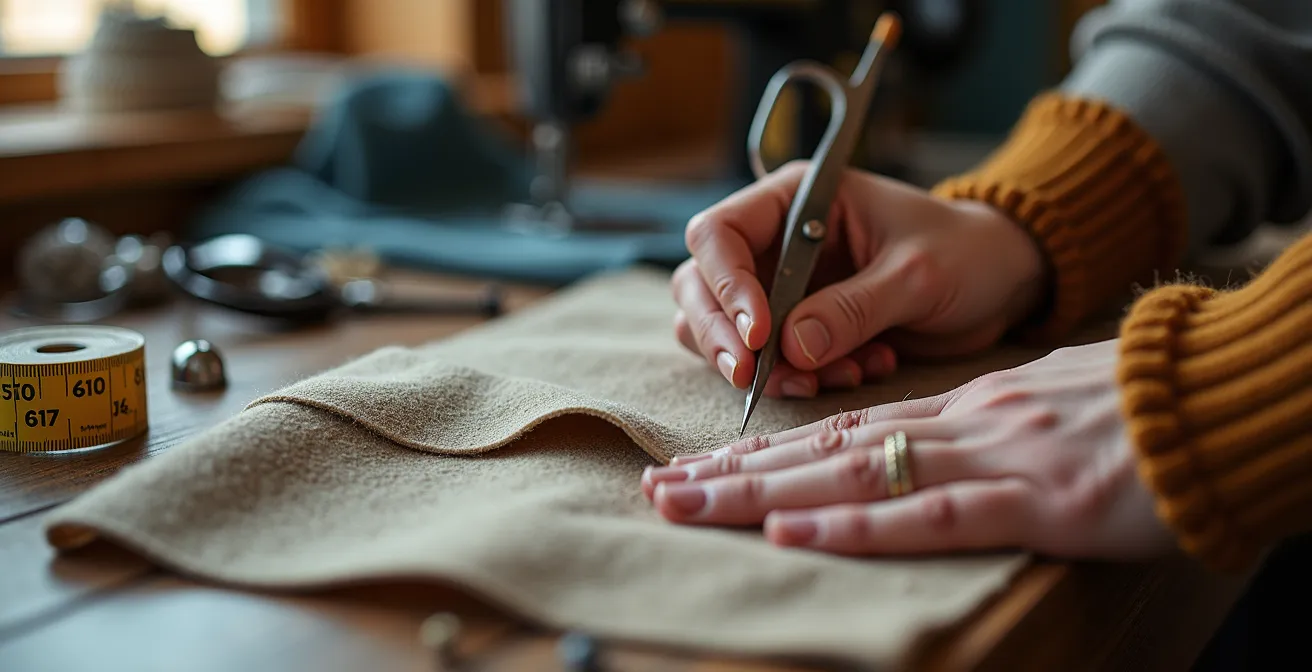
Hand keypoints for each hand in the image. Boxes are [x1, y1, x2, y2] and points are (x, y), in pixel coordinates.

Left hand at [641, 340, 1175, 559]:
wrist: (1218, 398)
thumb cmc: (1137, 410)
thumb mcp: (1044, 406)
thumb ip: (982, 427)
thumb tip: (928, 446)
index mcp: (962, 407)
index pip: (840, 430)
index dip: (761, 452)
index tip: (698, 470)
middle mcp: (960, 425)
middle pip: (824, 450)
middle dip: (735, 474)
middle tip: (660, 493)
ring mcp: (993, 458)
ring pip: (854, 472)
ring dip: (764, 494)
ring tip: (691, 505)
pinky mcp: (1037, 499)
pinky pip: (932, 512)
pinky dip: (859, 525)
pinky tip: (798, 532)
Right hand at [673, 161, 1045, 397]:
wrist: (1002, 283)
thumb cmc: (966, 254)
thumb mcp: (917, 275)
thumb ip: (853, 308)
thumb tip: (790, 348)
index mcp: (795, 199)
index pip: (718, 234)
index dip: (726, 286)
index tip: (760, 336)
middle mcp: (775, 240)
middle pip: (702, 286)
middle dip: (724, 337)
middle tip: (756, 379)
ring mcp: (781, 287)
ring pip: (722, 331)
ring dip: (763, 367)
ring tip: (828, 378)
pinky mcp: (798, 329)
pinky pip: (767, 362)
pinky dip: (798, 378)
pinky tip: (857, 372)